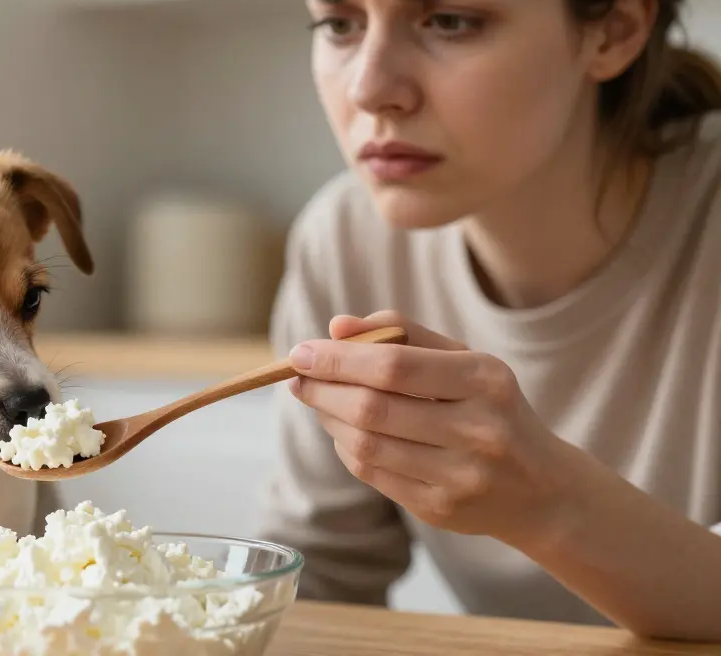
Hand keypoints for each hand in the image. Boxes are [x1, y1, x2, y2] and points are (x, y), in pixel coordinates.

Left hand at [288, 311, 576, 549]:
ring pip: (366, 444)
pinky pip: (372, 474)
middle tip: (296, 377)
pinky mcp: (441, 509)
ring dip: (329, 419)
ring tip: (317, 400)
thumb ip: (402, 333)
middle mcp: (478, 430)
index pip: (394, 365)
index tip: (300, 351)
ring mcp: (461, 476)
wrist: (542, 489)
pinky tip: (344, 431)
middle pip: (373, 408)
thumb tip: (337, 327)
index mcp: (485, 380)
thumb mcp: (463, 361)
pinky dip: (346, 447)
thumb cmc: (489, 408)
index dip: (338, 359)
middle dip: (323, 390)